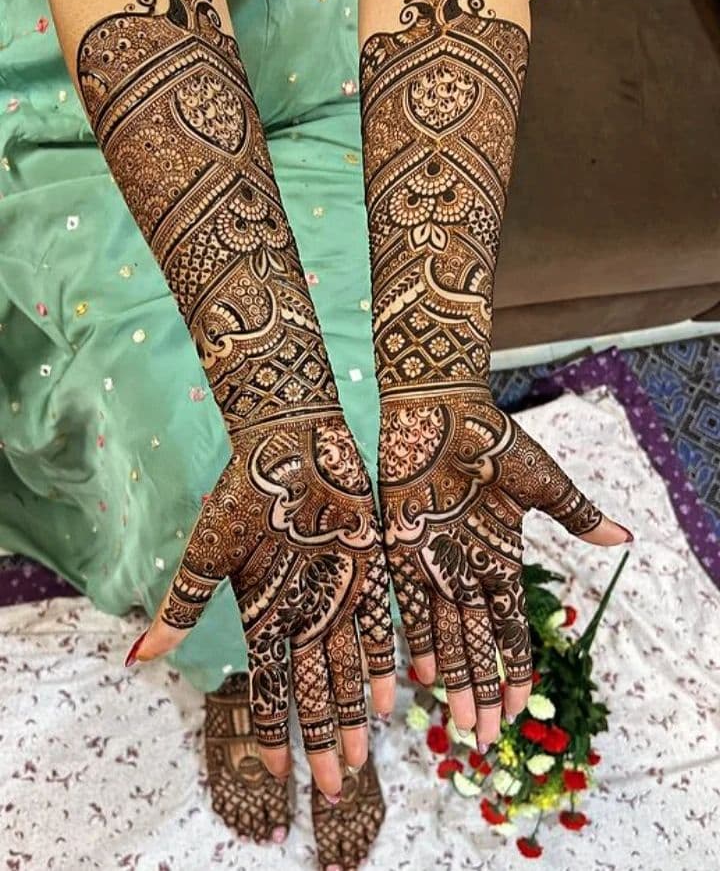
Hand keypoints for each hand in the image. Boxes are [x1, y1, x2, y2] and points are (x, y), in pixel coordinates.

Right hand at [134, 408, 394, 796]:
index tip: (279, 772)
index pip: (265, 685)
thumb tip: (135, 657)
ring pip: (346, 669)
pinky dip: (382, 661)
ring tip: (361, 758)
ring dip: (352, 712)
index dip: (270, 728)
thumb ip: (183, 605)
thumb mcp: (210, 551)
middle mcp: (301, 612)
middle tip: (333, 787)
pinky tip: (390, 696)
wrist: (294, 440)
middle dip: (321, 736)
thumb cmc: (245, 491)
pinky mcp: (367, 572)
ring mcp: (336, 594)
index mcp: (261, 611)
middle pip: (311, 689)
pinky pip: (378, 626)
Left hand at [379, 388, 629, 749]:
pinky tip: (416, 678)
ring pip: (443, 635)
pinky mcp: (399, 550)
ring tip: (456, 723)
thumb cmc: (490, 438)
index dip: (516, 666)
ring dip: (451, 679)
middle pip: (476, 643)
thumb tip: (627, 536)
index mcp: (500, 554)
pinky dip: (413, 640)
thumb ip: (575, 514)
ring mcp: (431, 562)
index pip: (511, 625)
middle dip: (481, 689)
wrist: (434, 408)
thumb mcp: (539, 480)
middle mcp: (464, 568)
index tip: (521, 705)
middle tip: (484, 737)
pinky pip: (404, 606)